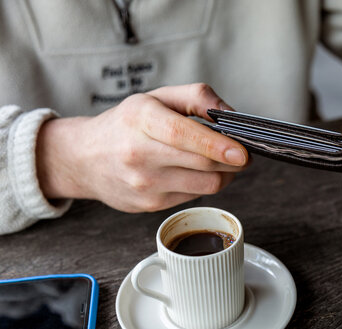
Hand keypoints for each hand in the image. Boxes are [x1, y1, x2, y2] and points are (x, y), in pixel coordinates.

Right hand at [36, 83, 248, 211]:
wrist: (84, 158)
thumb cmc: (127, 124)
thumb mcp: (156, 98)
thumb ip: (197, 97)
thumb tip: (230, 115)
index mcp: (140, 119)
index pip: (183, 134)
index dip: (217, 145)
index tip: (243, 152)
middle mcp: (138, 153)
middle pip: (202, 164)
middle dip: (232, 161)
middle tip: (243, 153)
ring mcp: (143, 183)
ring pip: (205, 185)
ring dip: (224, 175)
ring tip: (221, 162)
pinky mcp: (149, 205)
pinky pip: (194, 197)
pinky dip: (203, 184)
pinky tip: (194, 173)